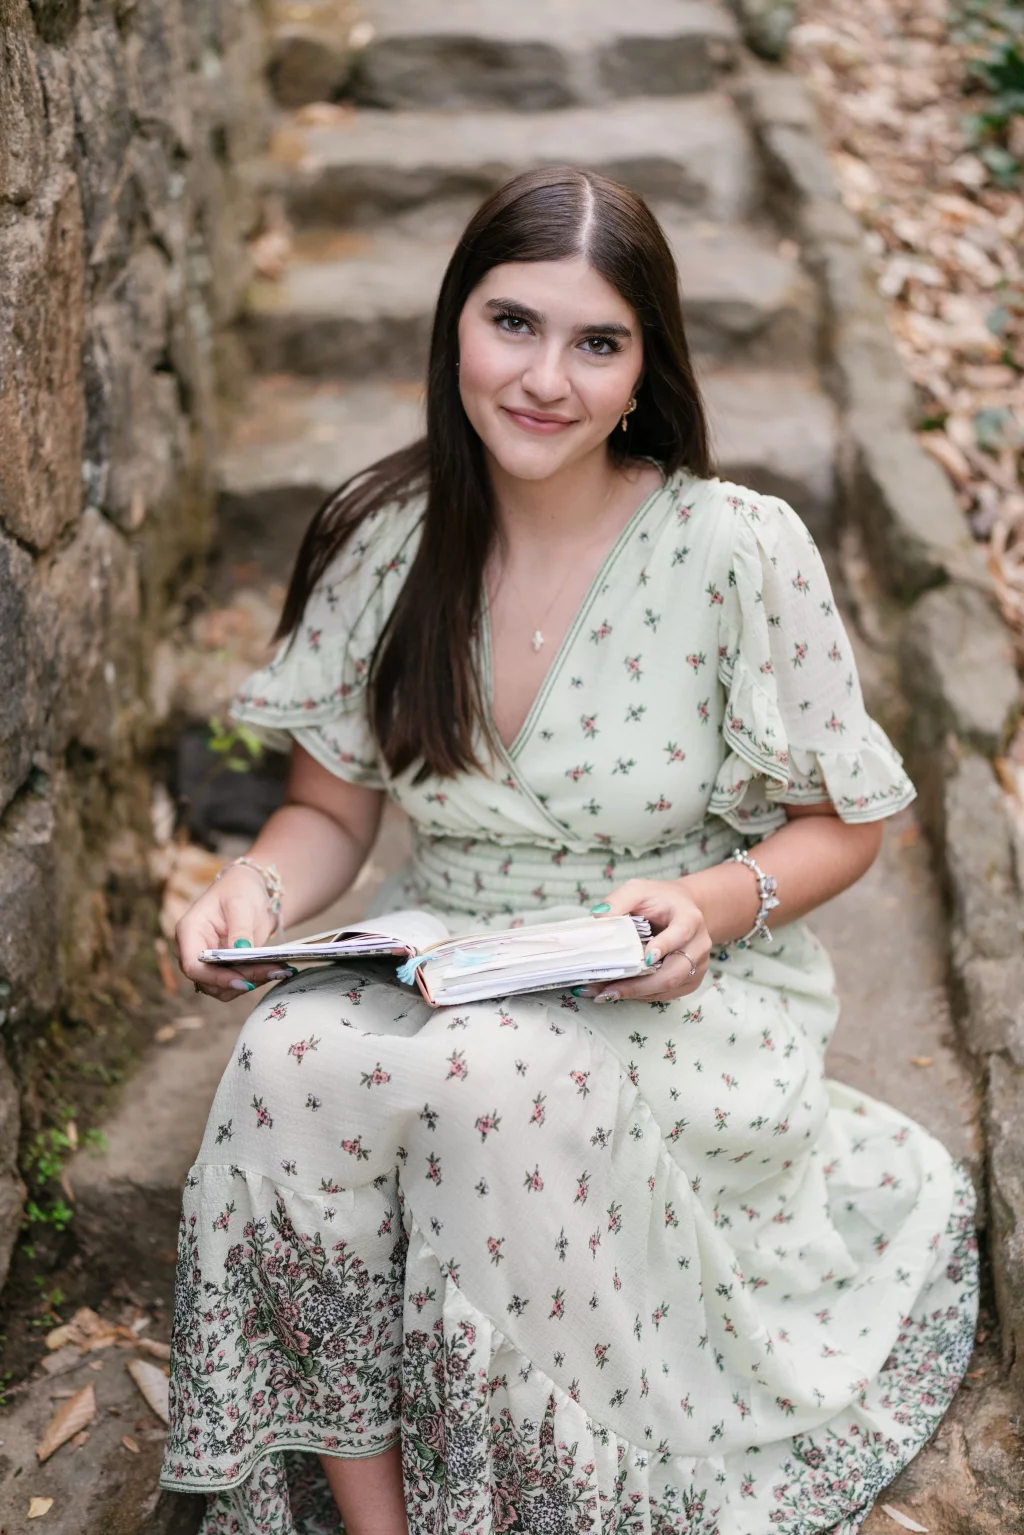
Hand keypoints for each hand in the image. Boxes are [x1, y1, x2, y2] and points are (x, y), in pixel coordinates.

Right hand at [176, 865, 295, 1002]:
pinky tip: (274, 970)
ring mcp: (206, 962)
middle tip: (273, 971)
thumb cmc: (239, 889)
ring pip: (222, 988)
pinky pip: (234, 984)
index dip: (215, 978)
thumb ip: (240, 929)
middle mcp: (192, 951)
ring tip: (278, 970)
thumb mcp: (241, 903)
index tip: (243, 980)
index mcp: (189, 931)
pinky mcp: (221, 969)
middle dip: (241, 979)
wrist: (248, 890)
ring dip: (250, 982)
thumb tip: (241, 952)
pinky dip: (253, 980)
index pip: (193, 965)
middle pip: (209, 980)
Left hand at [579, 878, 710, 1003]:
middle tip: (608, 989)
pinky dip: (640, 995)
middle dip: (639, 985)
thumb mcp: (639, 890)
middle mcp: (698, 945)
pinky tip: (618, 992)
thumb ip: (619, 900)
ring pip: (668, 988)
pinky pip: (665, 994)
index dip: (664, 946)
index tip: (645, 957)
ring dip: (634, 993)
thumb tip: (598, 917)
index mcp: (690, 918)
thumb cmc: (660, 900)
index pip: (681, 933)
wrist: (683, 909)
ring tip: (603, 993)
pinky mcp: (690, 981)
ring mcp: (697, 966)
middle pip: (673, 973)